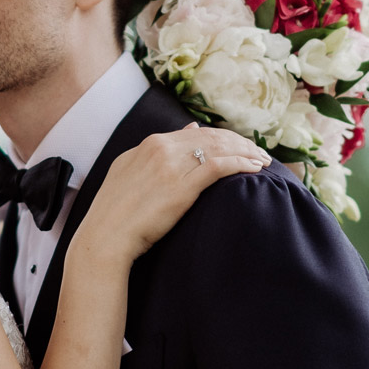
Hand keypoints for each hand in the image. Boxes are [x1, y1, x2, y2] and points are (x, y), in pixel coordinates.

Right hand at [82, 122, 268, 263]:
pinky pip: (219, 166)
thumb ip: (156, 152)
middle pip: (212, 137)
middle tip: (260, 152)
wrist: (105, 238)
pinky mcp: (181, 186)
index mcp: (149, 144)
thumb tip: (191, 130)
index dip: (222, 138)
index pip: (196, 133)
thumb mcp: (130, 172)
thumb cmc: (116, 214)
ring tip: (263, 160)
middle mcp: (161, 148)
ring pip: (219, 148)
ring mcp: (171, 165)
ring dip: (246, 152)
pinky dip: (241, 164)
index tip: (239, 147)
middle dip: (240, 143)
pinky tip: (255, 169)